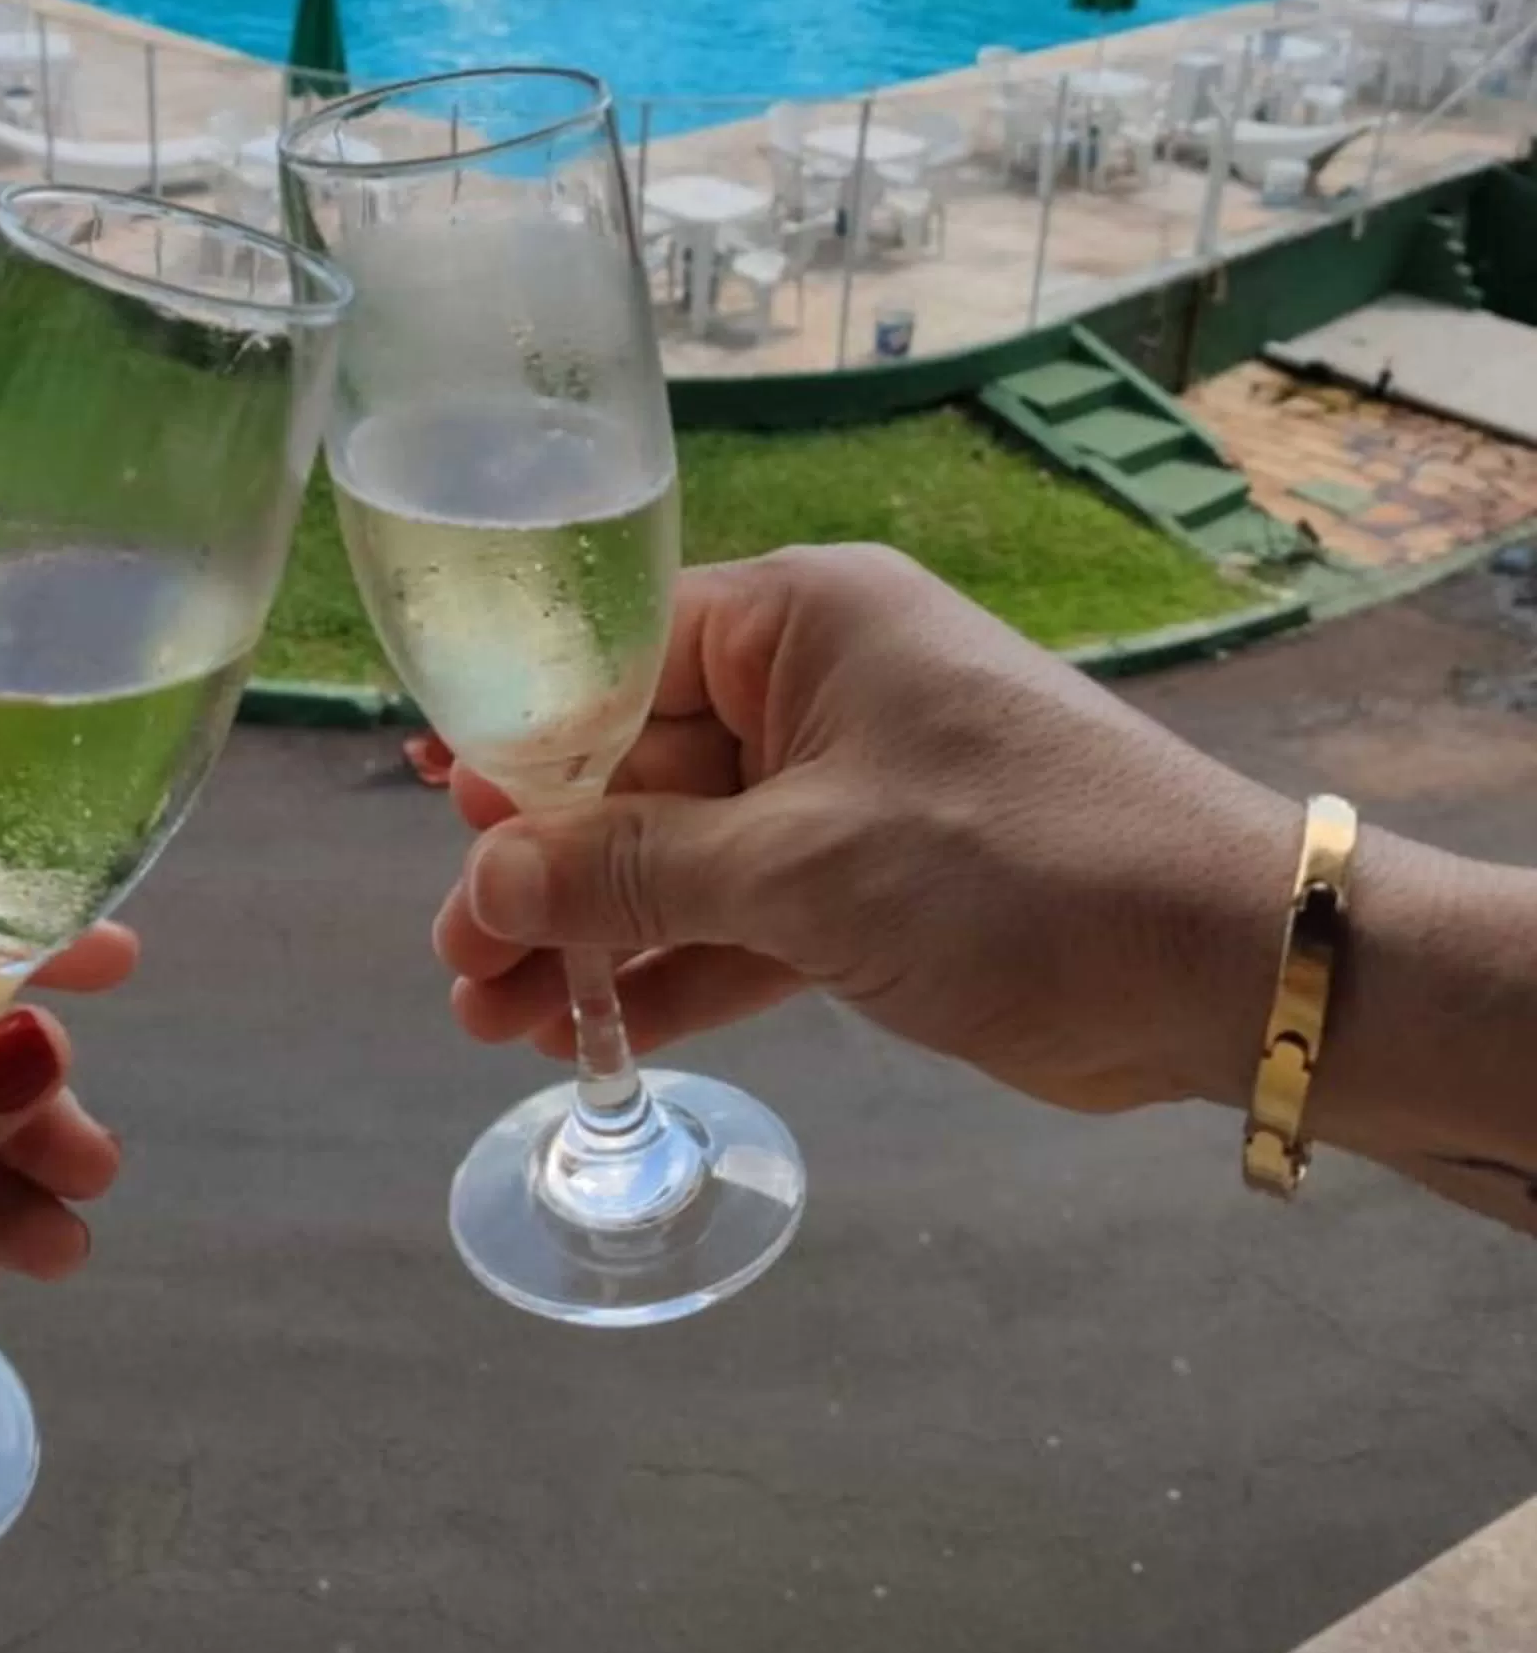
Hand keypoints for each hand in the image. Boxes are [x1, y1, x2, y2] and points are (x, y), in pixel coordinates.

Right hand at [434, 548, 1297, 1118]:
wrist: (1218, 964)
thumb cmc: (1010, 865)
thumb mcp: (802, 862)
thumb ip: (635, 871)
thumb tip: (483, 879)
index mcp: (802, 621)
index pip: (619, 654)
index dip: (521, 733)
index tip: (434, 802)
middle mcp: (815, 690)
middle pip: (639, 769)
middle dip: (543, 864)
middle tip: (452, 953)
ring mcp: (846, 795)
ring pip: (682, 858)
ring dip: (593, 935)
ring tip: (485, 1021)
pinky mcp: (874, 892)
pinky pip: (741, 919)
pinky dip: (673, 971)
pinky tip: (586, 1030)